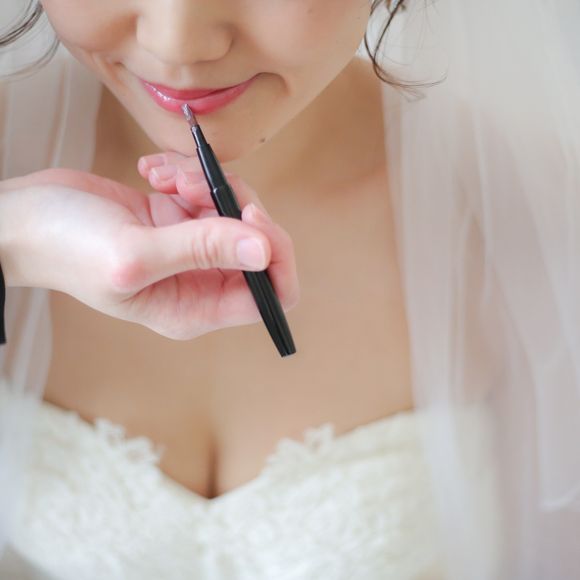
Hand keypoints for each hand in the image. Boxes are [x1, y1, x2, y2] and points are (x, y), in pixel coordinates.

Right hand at [0, 166, 298, 339]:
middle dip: (235, 204)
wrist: (24, 219)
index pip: (269, 296)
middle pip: (259, 245)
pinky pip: (209, 190)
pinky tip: (153, 172)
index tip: (248, 214)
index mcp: (196, 307)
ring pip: (236, 210)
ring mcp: (191, 250)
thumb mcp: (134, 252)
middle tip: (194, 184)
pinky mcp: (179, 219)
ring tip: (163, 177)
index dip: (274, 255)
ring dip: (206, 182)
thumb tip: (264, 250)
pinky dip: (188, 173)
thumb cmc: (66, 247)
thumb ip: (202, 250)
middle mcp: (201, 283)